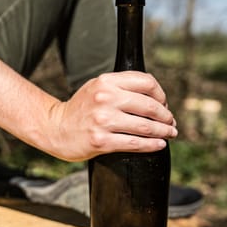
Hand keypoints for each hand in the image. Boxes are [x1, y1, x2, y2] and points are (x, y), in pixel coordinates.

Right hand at [47, 71, 176, 160]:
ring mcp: (103, 121)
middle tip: (170, 122)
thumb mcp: (97, 88)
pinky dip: (152, 145)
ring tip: (170, 133)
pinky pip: (135, 143)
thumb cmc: (81, 109)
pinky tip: (159, 144)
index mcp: (106, 82)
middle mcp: (105, 99)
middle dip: (166, 116)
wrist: (56, 129)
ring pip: (146, 126)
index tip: (164, 104)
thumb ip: (121, 86)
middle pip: (150, 106)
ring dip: (164, 131)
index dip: (161, 94)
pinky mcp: (101, 141)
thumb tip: (156, 98)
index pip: (146, 82)